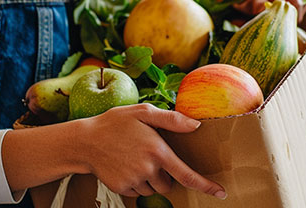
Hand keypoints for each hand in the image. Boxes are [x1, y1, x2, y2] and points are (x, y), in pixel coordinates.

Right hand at [79, 104, 225, 198]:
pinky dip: (136, 181)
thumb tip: (196, 125)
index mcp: (158, 150)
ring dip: (151, 178)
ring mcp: (134, 181)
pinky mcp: (122, 189)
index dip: (206, 185)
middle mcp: (148, 169)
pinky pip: (138, 191)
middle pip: (169, 184)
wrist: (84, 141)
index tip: (221, 193)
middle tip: (150, 155)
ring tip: (134, 157)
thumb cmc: (116, 123)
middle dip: (166, 174)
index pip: (187, 174)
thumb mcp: (143, 112)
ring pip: (154, 188)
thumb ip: (172, 119)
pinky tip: (125, 165)